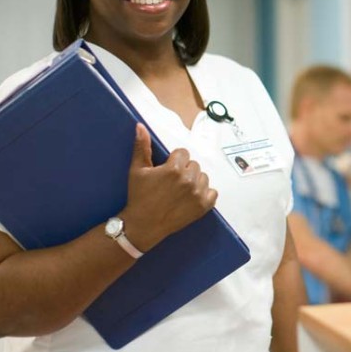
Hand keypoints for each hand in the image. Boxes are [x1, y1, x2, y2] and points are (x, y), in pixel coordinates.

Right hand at [119, 124, 218, 250]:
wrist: (144, 225)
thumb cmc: (139, 196)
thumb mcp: (137, 170)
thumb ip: (142, 147)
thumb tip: (140, 126)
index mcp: (174, 169)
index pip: (183, 153)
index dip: (173, 161)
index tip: (165, 172)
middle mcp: (189, 180)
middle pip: (194, 165)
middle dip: (184, 170)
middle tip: (171, 183)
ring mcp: (198, 194)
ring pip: (203, 177)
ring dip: (194, 181)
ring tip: (179, 191)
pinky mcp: (203, 207)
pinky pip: (213, 192)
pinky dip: (205, 194)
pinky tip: (191, 198)